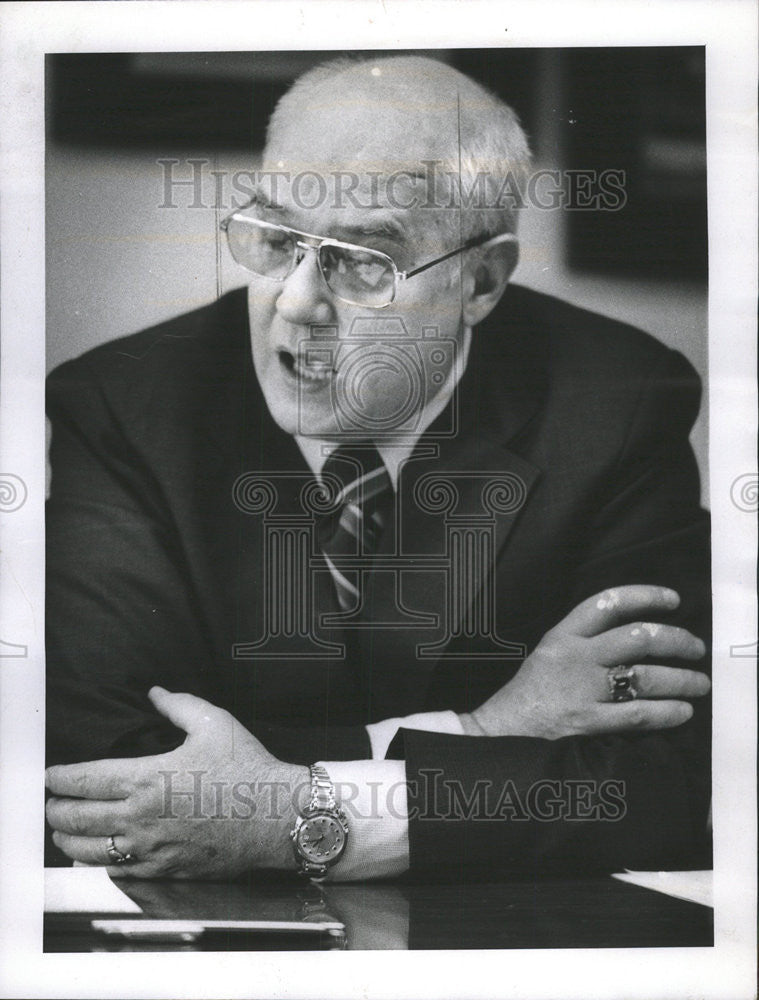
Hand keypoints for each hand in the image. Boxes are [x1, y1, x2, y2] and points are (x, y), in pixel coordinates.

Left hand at [45, 687, 308, 878]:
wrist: (277, 815)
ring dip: (68, 842)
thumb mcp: (214, 723)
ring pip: (90, 852)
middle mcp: (143, 817)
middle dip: (55, 811)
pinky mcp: (166, 871)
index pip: (86, 780)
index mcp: (149, 778)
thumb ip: (178, 705)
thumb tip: (156, 693)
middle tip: (50, 804)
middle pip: (78, 820)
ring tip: (63, 833)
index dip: (61, 778)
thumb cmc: (248, 769)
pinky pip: (118, 873)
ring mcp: (152, 848)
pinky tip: (95, 858)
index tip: (51, 776)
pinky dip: (98, 866)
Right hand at [460, 585, 709, 738]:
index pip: (608, 603)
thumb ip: (586, 642)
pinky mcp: (587, 721)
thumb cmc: (529, 693)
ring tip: (699, 683)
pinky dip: (667, 712)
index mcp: (563, 635)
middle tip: (695, 648)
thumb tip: (641, 639)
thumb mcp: (549, 653)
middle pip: (636, 637)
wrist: (500, 730)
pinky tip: (684, 711)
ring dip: (680, 679)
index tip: (673, 600)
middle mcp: (574, 657)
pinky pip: (638, 714)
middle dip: (675, 641)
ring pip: (643, 676)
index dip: (645, 596)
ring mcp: (581, 689)